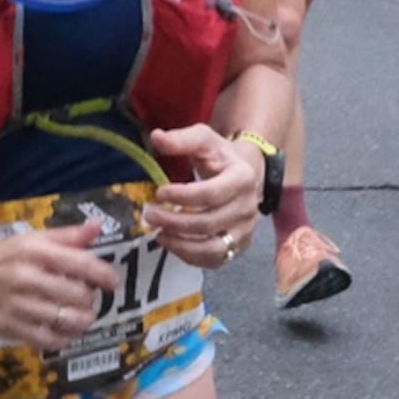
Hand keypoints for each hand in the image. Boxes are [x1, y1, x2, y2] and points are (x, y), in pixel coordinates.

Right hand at [0, 226, 121, 350]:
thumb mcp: (30, 239)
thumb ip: (66, 236)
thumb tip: (98, 228)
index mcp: (35, 252)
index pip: (81, 264)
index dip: (103, 275)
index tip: (113, 282)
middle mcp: (28, 278)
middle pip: (77, 295)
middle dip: (90, 299)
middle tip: (88, 299)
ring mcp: (17, 305)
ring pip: (65, 320)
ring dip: (82, 321)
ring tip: (83, 317)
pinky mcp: (8, 328)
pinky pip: (46, 340)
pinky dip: (63, 340)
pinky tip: (67, 333)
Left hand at [138, 125, 264, 269]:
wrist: (246, 174)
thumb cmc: (220, 157)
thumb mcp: (204, 140)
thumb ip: (181, 139)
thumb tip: (156, 137)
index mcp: (243, 178)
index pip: (211, 194)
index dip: (182, 196)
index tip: (159, 193)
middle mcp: (249, 208)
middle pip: (208, 223)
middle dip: (174, 222)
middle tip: (150, 215)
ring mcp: (245, 231)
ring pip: (213, 249)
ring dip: (181, 244)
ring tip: (158, 233)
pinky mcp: (238, 247)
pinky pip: (214, 261)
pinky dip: (190, 256)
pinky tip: (172, 243)